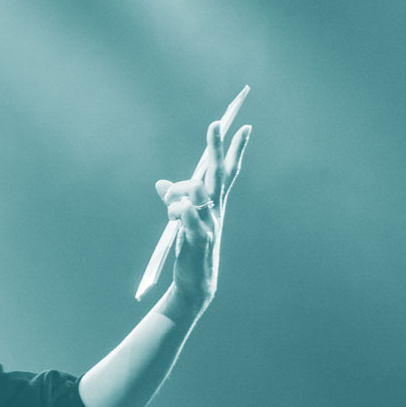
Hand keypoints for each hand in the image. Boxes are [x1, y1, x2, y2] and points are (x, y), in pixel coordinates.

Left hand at [155, 118, 250, 312]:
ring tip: (168, 208)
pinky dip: (183, 212)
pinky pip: (192, 219)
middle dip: (217, 148)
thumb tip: (160, 183)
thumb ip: (174, 201)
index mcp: (214, 204)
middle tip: (215, 123)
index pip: (226, 172)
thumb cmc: (191, 250)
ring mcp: (210, 224)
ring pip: (197, 192)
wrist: (196, 283)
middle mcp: (216, 210)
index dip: (234, 150)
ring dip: (176, 193)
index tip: (244, 127)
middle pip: (219, 174)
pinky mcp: (200, 240)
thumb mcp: (181, 221)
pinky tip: (177, 214)